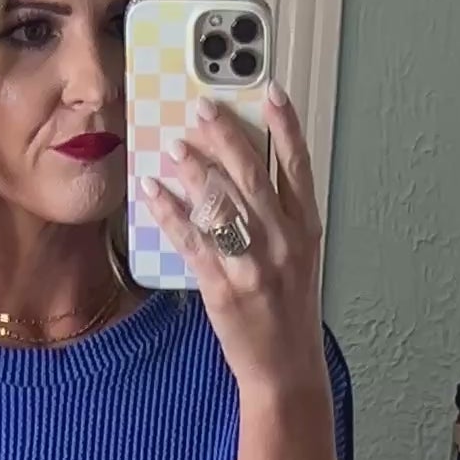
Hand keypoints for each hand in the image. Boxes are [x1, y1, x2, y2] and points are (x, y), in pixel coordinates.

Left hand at [141, 82, 327, 405]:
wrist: (286, 369)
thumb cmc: (290, 312)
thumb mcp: (300, 258)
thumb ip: (281, 216)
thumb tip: (245, 173)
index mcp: (306, 230)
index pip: (298, 166)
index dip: (285, 125)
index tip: (271, 90)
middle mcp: (283, 242)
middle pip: (252, 176)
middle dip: (225, 136)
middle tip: (202, 107)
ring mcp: (253, 266)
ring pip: (220, 205)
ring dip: (193, 169)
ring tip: (172, 144)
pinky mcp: (224, 289)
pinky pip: (192, 242)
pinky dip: (169, 213)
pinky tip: (153, 192)